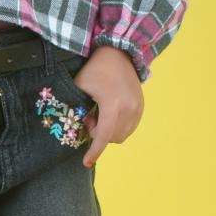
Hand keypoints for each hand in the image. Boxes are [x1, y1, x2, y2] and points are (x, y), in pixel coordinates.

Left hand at [72, 46, 144, 167]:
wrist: (119, 53)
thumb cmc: (95, 69)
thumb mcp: (79, 86)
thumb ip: (76, 107)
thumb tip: (73, 126)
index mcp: (113, 105)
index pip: (102, 136)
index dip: (94, 152)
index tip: (86, 163)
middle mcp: (129, 109)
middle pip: (112, 138)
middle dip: (98, 134)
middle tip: (90, 118)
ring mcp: (138, 109)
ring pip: (122, 135)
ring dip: (109, 132)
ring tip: (100, 114)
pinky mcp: (142, 107)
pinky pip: (130, 128)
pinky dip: (118, 127)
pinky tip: (111, 113)